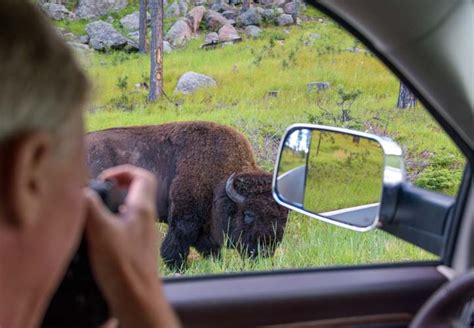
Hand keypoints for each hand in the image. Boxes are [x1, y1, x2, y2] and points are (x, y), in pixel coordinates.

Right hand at [84, 165, 178, 327]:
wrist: (137, 298)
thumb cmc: (124, 267)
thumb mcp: (101, 231)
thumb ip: (91, 207)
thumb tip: (83, 191)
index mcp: (143, 209)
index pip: (143, 176)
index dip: (124, 171)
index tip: (105, 179)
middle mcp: (147, 219)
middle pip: (137, 192)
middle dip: (116, 188)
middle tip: (98, 195)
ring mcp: (144, 234)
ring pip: (130, 210)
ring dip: (112, 207)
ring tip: (94, 214)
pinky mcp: (138, 248)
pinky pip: (127, 227)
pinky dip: (113, 224)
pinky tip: (98, 236)